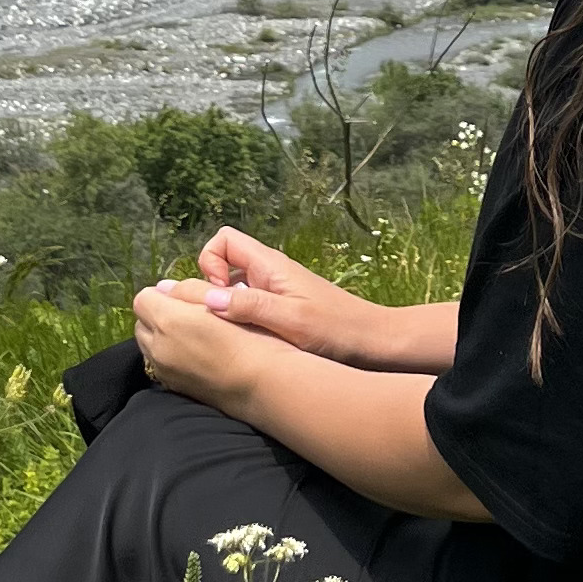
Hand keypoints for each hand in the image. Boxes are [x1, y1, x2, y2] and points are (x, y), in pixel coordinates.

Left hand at [129, 276, 272, 415]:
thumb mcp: (225, 303)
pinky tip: (195, 356)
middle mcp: (159, 347)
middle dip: (157, 315)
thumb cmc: (253, 339)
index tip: (182, 297)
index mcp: (169, 320)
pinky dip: (168, 356)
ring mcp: (164, 371)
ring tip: (192, 336)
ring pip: (148, 345)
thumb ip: (189, 290)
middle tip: (188, 315)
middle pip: (141, 323)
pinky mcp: (174, 388)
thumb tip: (164, 288)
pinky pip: (159, 365)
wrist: (266, 387)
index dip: (161, 294)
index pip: (143, 298)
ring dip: (160, 336)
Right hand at [192, 229, 457, 372]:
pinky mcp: (284, 307)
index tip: (219, 294)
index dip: (210, 262)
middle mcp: (271, 272)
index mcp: (271, 265)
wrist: (374, 342)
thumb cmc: (336, 329)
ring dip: (228, 305)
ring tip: (236, 333)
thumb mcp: (290, 320)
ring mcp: (277, 289)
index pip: (224, 239)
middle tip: (223, 318)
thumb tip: (208, 298)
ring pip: (236, 285)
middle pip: (225, 262)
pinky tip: (253, 341)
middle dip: (213, 287)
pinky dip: (242, 317)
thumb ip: (249, 306)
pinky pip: (250, 303)